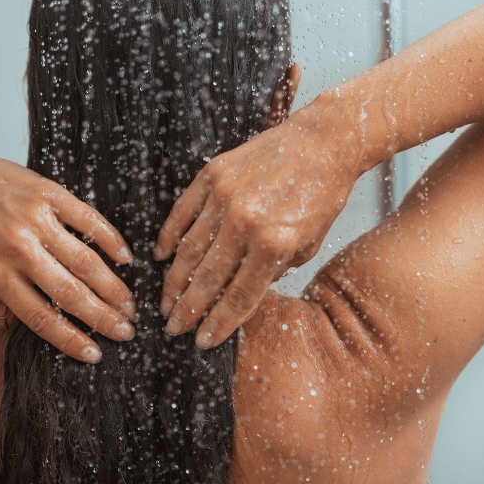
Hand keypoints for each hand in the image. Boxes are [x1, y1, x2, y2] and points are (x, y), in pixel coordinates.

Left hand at [0, 139, 135, 363]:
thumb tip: (22, 332)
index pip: (40, 317)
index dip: (71, 339)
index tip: (95, 353)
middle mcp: (19, 251)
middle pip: (69, 293)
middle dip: (103, 317)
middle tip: (127, 331)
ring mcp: (37, 221)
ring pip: (84, 261)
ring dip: (112, 287)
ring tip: (131, 304)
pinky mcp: (51, 195)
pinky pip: (88, 220)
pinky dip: (111, 240)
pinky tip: (126, 258)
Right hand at [154, 96, 362, 347]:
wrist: (322, 143)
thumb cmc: (321, 195)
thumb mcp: (309, 244)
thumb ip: (274, 271)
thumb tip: (241, 293)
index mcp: (275, 245)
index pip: (239, 297)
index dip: (218, 324)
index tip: (202, 340)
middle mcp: (246, 223)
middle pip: (208, 279)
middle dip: (188, 310)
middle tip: (173, 328)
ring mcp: (225, 196)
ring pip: (189, 250)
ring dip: (174, 281)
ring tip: (164, 303)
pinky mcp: (213, 175)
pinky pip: (182, 212)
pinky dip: (168, 236)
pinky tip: (160, 256)